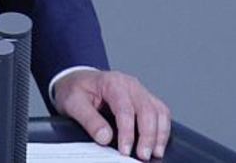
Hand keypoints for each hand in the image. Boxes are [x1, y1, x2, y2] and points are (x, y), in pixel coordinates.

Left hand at [53, 69, 170, 160]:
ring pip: (159, 110)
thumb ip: (89, 120)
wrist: (77, 80)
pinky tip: (158, 144)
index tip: (125, 151)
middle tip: (143, 156)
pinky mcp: (144, 99)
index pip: (125, 109)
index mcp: (112, 82)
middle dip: (148, 135)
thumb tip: (105, 137)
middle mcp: (130, 84)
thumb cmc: (76, 90)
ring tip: (154, 153)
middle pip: (147, 109)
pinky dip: (163, 128)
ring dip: (159, 134)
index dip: (127, 132)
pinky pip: (161, 112)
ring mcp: (139, 91)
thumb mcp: (73, 103)